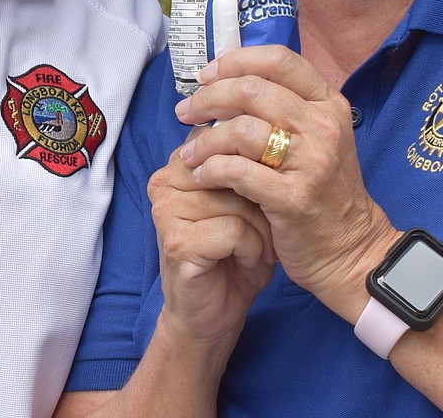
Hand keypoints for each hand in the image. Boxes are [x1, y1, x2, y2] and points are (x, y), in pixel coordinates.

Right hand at [149, 127, 277, 346]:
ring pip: (237, 197)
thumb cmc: (239, 253)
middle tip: (268, 225)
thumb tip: (276, 128)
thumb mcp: (249, 199)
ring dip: (262, 227)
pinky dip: (253, 248)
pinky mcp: (175, 241)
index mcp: (183, 161)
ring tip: (258, 247)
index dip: (261, 165)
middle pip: (235, 164)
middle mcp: (167, 180)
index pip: (228, 135)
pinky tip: (248, 261)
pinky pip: (233, 229)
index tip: (267, 195)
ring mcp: (166, 210)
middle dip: (264, 197)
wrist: (217, 314)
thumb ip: (250, 163)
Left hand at [175, 46, 395, 318]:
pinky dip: (211, 170)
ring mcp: (312, 162)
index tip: (206, 76)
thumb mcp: (317, 138)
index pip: (279, 59)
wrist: (350, 249)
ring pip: (241, 130)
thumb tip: (225, 83)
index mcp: (328, 104)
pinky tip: (202, 175)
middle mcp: (323, 126)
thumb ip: (282, 109)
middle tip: (185, 113)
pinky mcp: (294, 198)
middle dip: (208, 98)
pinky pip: (238, 171)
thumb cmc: (324, 191)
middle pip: (251, 89)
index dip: (235, 61)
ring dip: (204, 140)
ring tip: (189, 153)